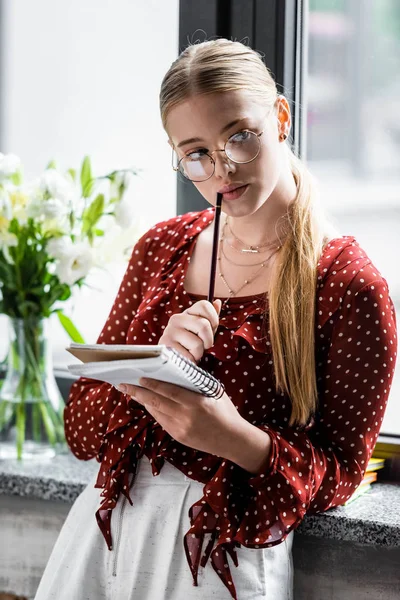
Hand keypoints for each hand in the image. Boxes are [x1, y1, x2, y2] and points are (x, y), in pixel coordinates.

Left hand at [116, 377, 244, 458]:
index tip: (139, 377)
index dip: (152, 384)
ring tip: (132, 391)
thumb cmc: (225, 411)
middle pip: (156, 403)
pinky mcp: (178, 437)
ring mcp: (180, 429)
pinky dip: (153, 410)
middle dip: (137, 393)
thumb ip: (194, 384)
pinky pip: (161, 421)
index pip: (168, 391)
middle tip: (123, 384)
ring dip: (142, 401)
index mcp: (196, 403)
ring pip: (155, 412)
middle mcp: (185, 417)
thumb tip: (175, 371)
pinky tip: (147, 403)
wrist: (232, 439)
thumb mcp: (213, 392)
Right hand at [158, 299, 221, 362]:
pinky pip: (189, 355)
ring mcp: (170, 331)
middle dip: (208, 341)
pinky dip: (190, 360)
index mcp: (188, 313)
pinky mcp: (166, 344)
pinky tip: (184, 357)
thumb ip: (211, 318)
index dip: (214, 318)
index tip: (212, 329)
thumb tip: (218, 302)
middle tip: (202, 346)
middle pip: (204, 325)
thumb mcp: (203, 331)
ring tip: (191, 352)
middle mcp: (177, 318)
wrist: (174, 361)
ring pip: (197, 343)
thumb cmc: (191, 345)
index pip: (204, 305)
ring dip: (199, 353)